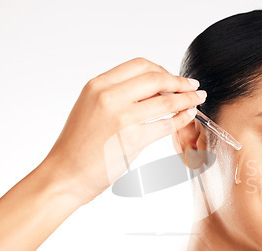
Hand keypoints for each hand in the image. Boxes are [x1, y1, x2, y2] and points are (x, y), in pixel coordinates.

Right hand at [42, 57, 204, 203]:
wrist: (65, 175)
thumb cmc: (77, 146)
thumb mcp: (91, 108)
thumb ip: (118, 95)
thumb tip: (153, 90)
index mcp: (97, 85)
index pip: (139, 65)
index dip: (162, 70)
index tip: (173, 78)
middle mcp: (108, 97)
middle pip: (156, 78)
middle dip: (180, 82)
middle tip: (193, 87)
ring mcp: (121, 117)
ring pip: (165, 101)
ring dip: (187, 99)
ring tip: (197, 100)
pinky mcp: (132, 139)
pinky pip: (166, 124)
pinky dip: (182, 118)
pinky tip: (187, 116)